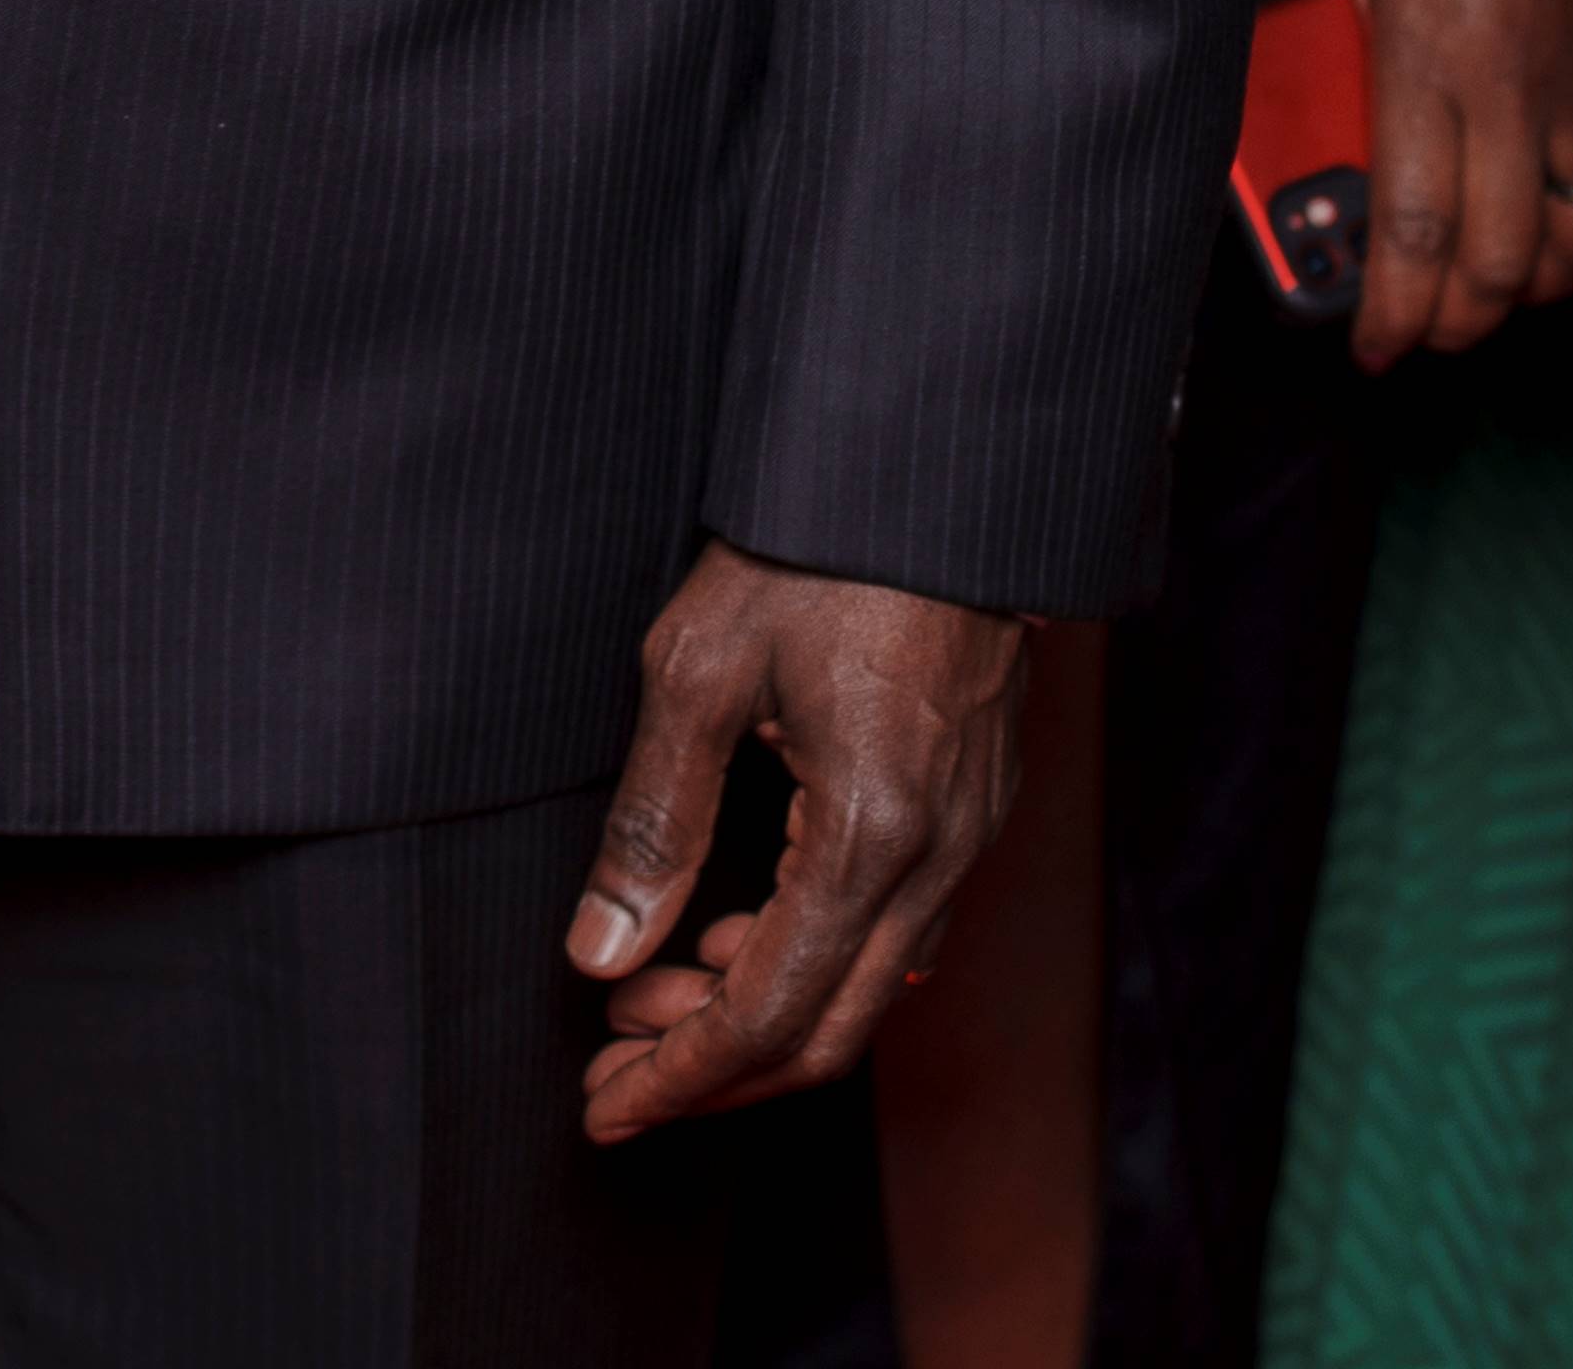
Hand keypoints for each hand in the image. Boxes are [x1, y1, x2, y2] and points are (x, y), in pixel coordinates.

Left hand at [564, 546, 1022, 1139]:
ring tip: (647, 995)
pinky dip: (810, 958)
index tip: (603, 1108)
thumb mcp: (698, 669)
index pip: (770, 1014)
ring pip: (866, 988)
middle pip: (830, 1032)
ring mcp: (969, 833)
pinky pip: (896, 930)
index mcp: (870, 833)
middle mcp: (939, 855)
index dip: (679, 1076)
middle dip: (713, 1072)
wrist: (934, 464)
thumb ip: (653, 824)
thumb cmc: (811, 547)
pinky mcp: (971, 803)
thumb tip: (601, 953)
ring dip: (758, 1014)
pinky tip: (735, 933)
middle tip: (613, 1074)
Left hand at [1288, 0, 1572, 372]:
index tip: (1366, 347)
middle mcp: (1505, 90)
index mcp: (1423, 59)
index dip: (1392, 308)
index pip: (1415, 225)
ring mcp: (1568, 88)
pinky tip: (1572, 250)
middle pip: (1498, 262)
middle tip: (1415, 336)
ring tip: (1479, 298)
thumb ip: (1295, 14)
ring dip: (1529, 294)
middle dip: (1454, 326)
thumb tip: (1270, 81)